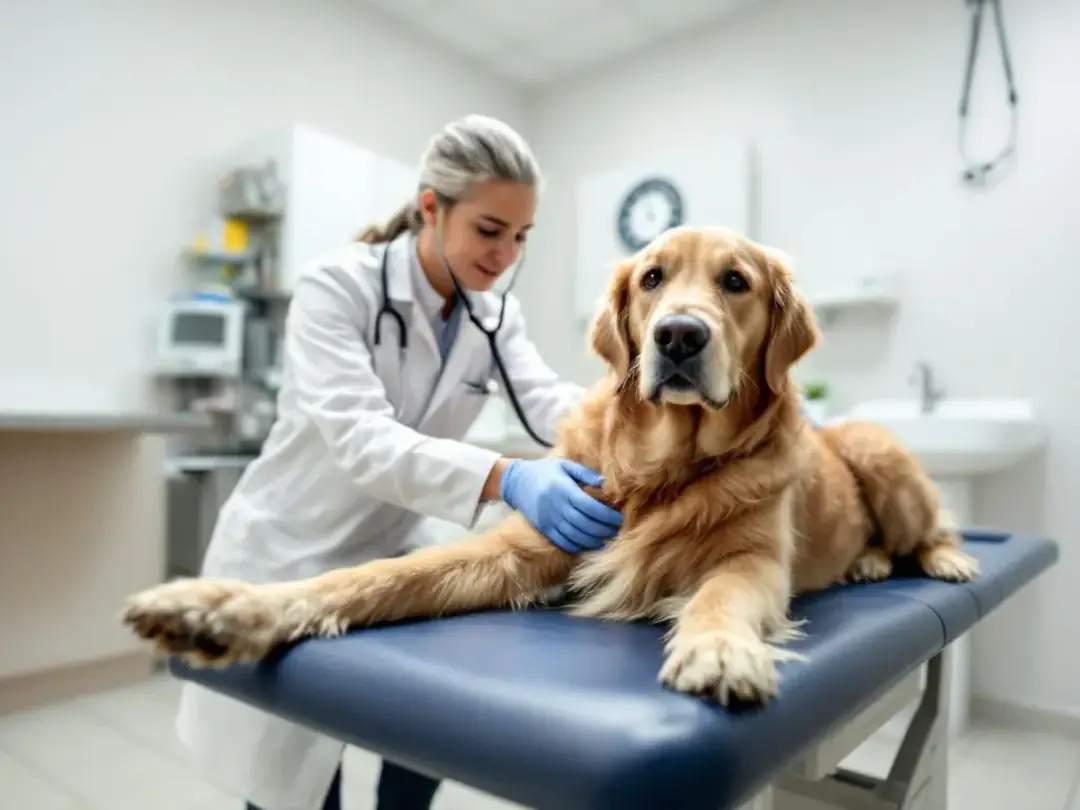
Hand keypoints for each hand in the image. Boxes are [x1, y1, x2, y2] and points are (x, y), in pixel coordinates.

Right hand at [499, 458, 622, 552]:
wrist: (517, 481)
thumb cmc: (546, 471)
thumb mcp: (565, 465)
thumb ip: (585, 473)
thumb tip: (605, 483)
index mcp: (563, 489)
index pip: (589, 506)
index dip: (606, 515)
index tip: (620, 518)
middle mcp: (555, 505)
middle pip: (584, 523)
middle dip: (603, 529)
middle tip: (617, 530)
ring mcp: (548, 519)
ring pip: (574, 535)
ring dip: (593, 540)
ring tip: (607, 539)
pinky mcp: (543, 528)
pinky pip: (563, 541)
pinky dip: (579, 546)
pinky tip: (591, 545)